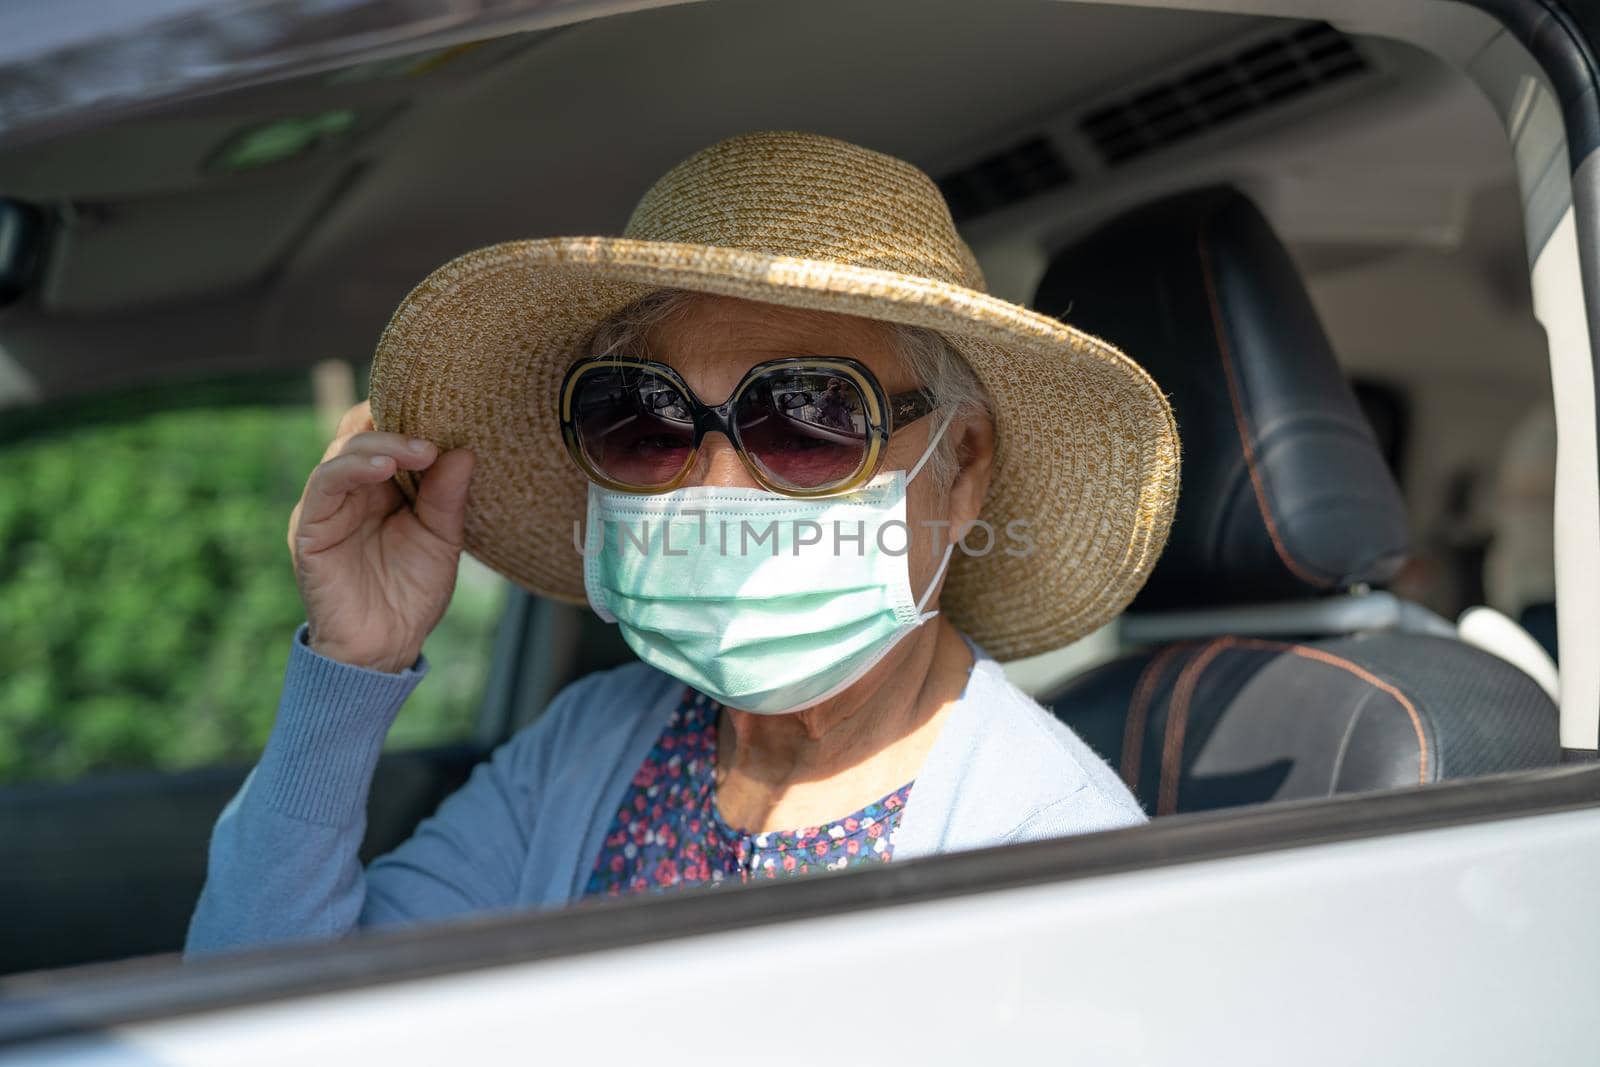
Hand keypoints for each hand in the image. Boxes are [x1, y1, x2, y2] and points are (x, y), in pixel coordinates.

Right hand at [288, 401, 475, 672]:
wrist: (384, 649)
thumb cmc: (412, 593)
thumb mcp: (441, 539)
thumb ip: (447, 496)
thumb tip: (464, 450)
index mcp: (378, 486)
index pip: (383, 432)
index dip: (409, 416)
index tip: (449, 411)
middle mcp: (349, 489)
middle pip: (360, 432)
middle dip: (399, 425)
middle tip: (437, 431)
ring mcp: (326, 506)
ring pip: (343, 452)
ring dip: (383, 446)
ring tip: (421, 451)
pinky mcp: (308, 528)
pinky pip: (325, 485)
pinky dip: (353, 469)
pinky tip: (384, 468)